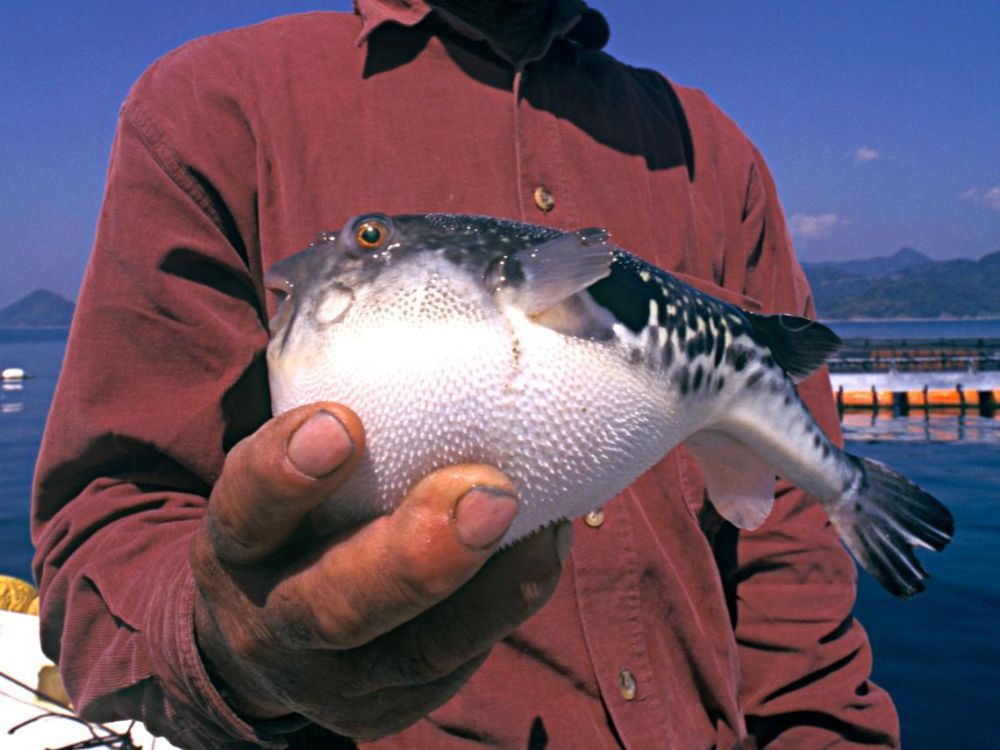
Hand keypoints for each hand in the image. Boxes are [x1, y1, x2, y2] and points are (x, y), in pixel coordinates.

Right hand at [190, 403, 570, 739]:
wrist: (258, 632)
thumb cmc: (290, 521)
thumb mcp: (278, 474)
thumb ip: (326, 422)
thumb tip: (424, 306)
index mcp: (237, 547)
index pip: (245, 512)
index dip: (285, 473)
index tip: (341, 424)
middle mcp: (274, 620)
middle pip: (332, 606)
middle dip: (413, 555)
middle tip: (485, 495)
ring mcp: (334, 678)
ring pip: (412, 654)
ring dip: (485, 595)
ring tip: (539, 529)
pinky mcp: (388, 706)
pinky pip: (454, 667)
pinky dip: (504, 608)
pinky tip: (542, 552)